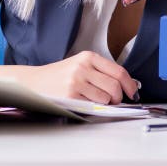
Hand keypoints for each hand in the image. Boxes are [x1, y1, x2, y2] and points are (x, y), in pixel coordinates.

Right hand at [0, 52, 138, 103]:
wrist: (33, 83)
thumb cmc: (58, 77)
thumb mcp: (79, 66)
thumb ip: (100, 73)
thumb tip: (126, 86)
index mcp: (87, 57)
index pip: (118, 71)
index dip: (130, 85)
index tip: (133, 92)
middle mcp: (83, 67)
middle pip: (115, 86)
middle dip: (118, 97)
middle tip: (113, 101)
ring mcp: (76, 81)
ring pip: (106, 98)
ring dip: (105, 104)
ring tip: (94, 101)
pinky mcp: (71, 95)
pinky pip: (93, 106)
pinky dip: (94, 108)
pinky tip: (85, 104)